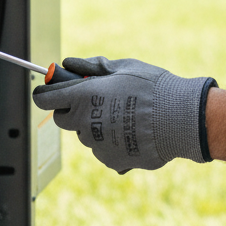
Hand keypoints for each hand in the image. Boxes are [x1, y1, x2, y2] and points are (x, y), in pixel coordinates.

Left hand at [33, 56, 216, 172]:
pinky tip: (133, 132)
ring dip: (95, 126)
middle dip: (73, 109)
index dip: (46, 93)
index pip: (45, 99)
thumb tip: (68, 63)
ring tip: (125, 116)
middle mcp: (85, 123)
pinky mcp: (110, 161)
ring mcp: (96, 145)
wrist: (180, 119)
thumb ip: (92, 67)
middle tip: (97, 100)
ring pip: (86, 135)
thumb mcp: (124, 67)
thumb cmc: (153, 88)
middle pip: (63, 119)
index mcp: (84, 96)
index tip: (51, 90)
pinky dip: (112, 143)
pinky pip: (103, 150)